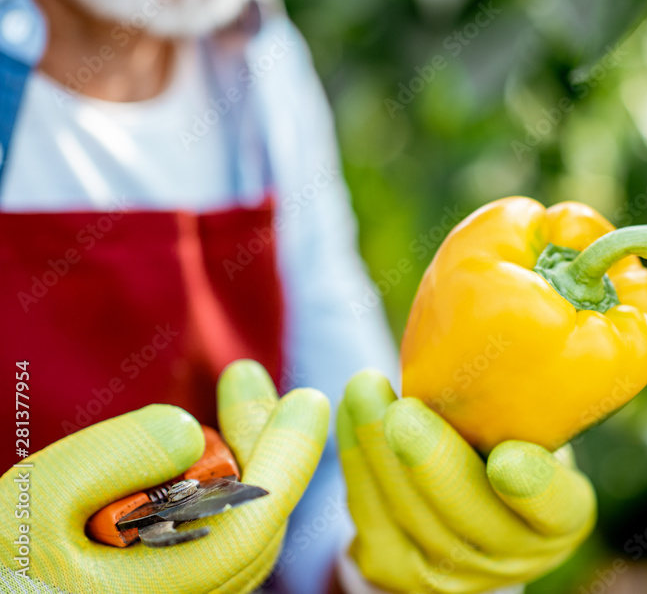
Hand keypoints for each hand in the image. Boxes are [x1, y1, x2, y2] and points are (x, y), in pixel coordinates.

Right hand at [0, 360, 328, 592]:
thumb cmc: (3, 563)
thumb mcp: (38, 499)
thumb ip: (116, 459)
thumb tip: (189, 431)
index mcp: (159, 589)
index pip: (252, 524)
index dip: (290, 457)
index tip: (309, 401)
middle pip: (256, 526)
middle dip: (264, 445)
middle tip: (248, 382)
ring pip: (243, 537)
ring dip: (246, 468)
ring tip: (236, 408)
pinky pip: (218, 545)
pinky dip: (224, 496)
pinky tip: (203, 459)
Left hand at [338, 370, 595, 592]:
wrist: (468, 499)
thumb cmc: (511, 435)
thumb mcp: (540, 420)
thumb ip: (531, 394)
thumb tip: (520, 301)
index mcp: (563, 517)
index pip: (557, 508)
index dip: (533, 490)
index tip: (507, 460)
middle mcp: (512, 556)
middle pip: (467, 518)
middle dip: (430, 464)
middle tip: (404, 412)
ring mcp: (451, 575)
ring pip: (408, 519)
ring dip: (376, 452)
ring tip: (364, 390)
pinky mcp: (393, 569)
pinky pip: (368, 517)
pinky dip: (355, 460)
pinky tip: (350, 413)